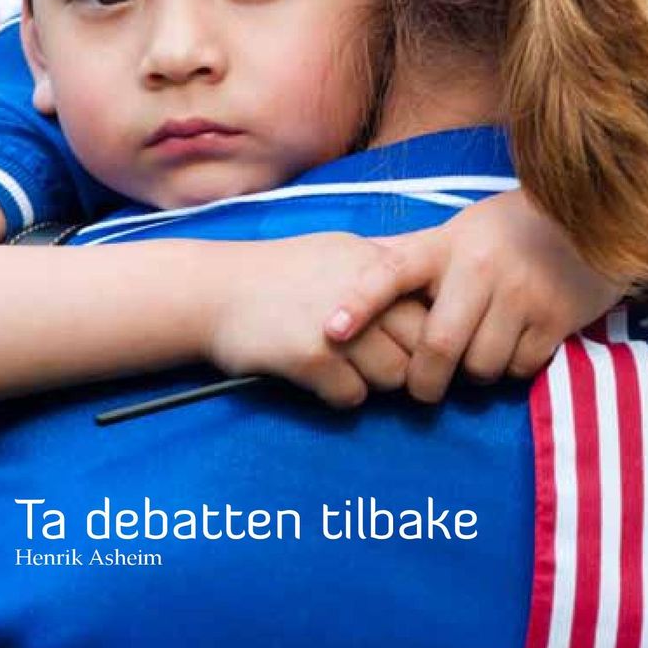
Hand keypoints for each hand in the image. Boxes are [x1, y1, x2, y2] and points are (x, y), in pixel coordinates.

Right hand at [201, 234, 426, 409]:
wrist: (214, 291)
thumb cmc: (279, 273)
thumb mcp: (339, 250)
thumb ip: (384, 269)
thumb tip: (433, 291)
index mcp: (375, 262)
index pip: (432, 309)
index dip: (424, 333)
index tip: (405, 343)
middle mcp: (364, 290)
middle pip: (421, 346)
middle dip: (406, 362)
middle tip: (377, 363)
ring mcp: (339, 325)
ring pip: (393, 377)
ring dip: (372, 381)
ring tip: (344, 367)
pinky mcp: (311, 358)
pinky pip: (353, 397)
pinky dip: (338, 395)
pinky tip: (317, 377)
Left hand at [324, 193, 627, 402]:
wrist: (591, 215)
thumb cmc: (507, 229)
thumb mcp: (458, 230)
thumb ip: (414, 255)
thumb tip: (357, 263)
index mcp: (446, 244)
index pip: (392, 270)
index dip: (359, 301)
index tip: (331, 330)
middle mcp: (479, 266)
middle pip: (439, 345)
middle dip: (425, 380)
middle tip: (421, 389)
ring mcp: (520, 293)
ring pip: (479, 365)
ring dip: (474, 373)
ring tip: (478, 352)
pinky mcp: (555, 317)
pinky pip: (518, 368)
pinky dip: (511, 370)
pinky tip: (513, 346)